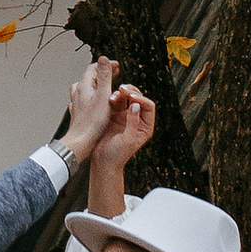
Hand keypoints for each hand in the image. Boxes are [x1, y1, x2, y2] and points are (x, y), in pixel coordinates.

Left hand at [59, 52, 120, 164]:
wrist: (81, 141)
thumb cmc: (93, 122)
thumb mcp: (103, 96)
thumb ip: (104, 76)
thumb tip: (103, 58)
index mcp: (84, 86)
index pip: (93, 68)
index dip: (106, 64)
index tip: (117, 65)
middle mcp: (78, 92)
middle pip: (89, 76)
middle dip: (102, 72)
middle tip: (114, 72)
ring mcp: (76, 102)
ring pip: (85, 87)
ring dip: (96, 83)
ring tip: (105, 85)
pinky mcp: (77, 111)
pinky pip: (84, 98)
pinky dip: (92, 95)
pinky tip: (95, 100)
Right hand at [89, 87, 154, 211]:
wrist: (102, 162)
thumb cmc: (116, 156)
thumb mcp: (127, 140)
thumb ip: (132, 122)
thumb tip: (136, 105)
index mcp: (145, 126)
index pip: (148, 106)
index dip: (141, 99)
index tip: (130, 98)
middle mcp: (137, 119)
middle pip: (139, 99)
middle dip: (131, 92)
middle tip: (122, 89)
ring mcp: (125, 116)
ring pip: (127, 98)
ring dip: (121, 93)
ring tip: (113, 95)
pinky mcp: (113, 116)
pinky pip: (115, 102)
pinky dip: (112, 97)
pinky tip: (108, 98)